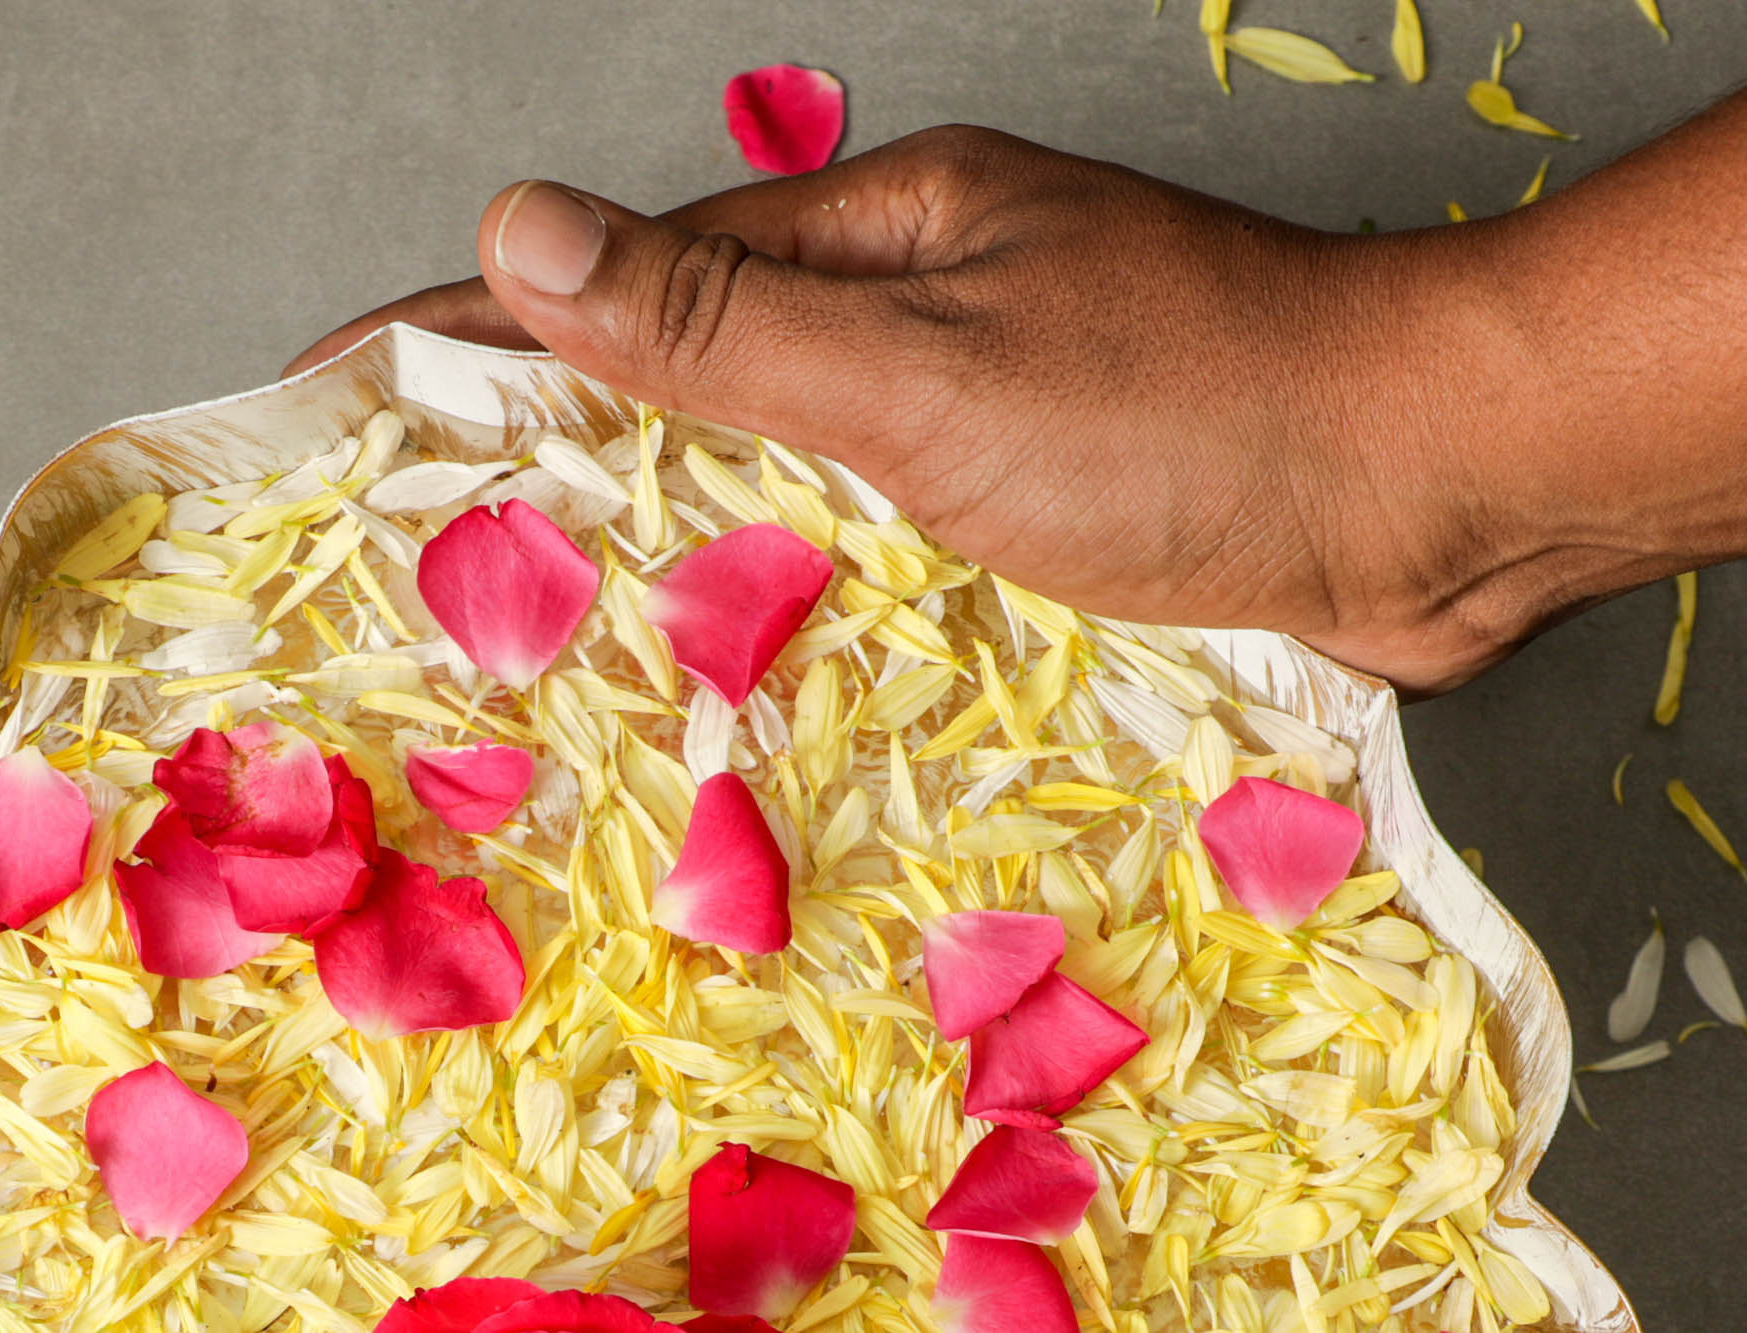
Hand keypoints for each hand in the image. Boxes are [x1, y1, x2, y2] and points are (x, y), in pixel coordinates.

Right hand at [288, 132, 1533, 692]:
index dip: (454, 339)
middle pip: (676, 380)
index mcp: (873, 239)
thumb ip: (724, 324)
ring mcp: (977, 413)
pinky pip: (866, 556)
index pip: (613, 281)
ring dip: (649, 548)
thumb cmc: (1196, 420)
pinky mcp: (1037, 517)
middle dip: (530, 455)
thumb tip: (519, 233)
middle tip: (392, 558)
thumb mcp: (923, 372)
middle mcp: (915, 315)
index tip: (314, 393)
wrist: (1432, 495)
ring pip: (767, 480)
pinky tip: (732, 684)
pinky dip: (781, 606)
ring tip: (518, 642)